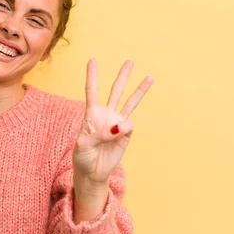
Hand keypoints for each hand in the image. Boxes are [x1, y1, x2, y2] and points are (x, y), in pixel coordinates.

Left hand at [73, 60, 152, 190]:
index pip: (92, 91)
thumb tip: (120, 126)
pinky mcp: (126, 134)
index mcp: (91, 115)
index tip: (92, 60)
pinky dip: (124, 127)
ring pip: (129, 103)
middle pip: (115, 91)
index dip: (92, 76)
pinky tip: (118, 132)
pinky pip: (128, 125)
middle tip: (130, 61)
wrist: (92, 173)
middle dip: (122, 77)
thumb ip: (99, 133)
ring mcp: (117, 124)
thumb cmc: (83, 157)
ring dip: (139, 91)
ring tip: (150, 77)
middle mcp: (106, 116)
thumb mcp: (83, 144)